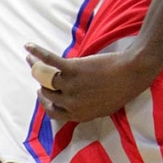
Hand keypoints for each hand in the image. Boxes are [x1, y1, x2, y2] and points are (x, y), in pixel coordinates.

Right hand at [25, 41, 159, 123]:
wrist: (134, 72)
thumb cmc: (124, 89)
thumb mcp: (105, 108)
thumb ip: (87, 109)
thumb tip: (75, 107)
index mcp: (78, 114)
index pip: (53, 113)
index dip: (47, 104)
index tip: (44, 96)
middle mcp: (70, 103)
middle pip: (47, 94)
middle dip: (43, 86)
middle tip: (42, 77)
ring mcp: (70, 85)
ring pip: (44, 79)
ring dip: (35, 69)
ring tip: (32, 61)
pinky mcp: (72, 68)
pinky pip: (48, 61)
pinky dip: (37, 53)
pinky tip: (28, 48)